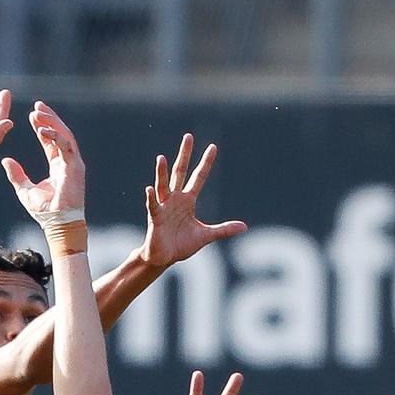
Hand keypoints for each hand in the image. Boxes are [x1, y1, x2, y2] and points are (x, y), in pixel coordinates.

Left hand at [1, 101, 85, 215]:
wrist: (58, 224)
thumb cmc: (45, 211)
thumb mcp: (24, 189)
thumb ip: (16, 174)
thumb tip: (5, 160)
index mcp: (58, 165)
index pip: (50, 141)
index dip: (42, 126)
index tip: (32, 114)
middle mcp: (67, 161)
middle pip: (60, 133)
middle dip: (49, 118)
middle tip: (37, 105)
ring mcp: (73, 163)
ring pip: (65, 135)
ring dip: (52, 122)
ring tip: (38, 113)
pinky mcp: (75, 167)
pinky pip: (66, 146)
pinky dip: (55, 136)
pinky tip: (44, 129)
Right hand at [140, 134, 245, 265]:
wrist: (164, 258)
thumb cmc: (182, 245)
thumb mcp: (206, 235)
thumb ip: (223, 230)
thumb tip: (245, 227)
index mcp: (188, 201)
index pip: (198, 177)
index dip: (205, 163)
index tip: (213, 146)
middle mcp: (175, 199)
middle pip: (180, 172)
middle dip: (184, 155)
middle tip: (188, 137)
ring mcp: (164, 207)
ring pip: (163, 186)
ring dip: (162, 173)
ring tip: (162, 158)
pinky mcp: (155, 218)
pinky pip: (153, 206)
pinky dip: (150, 198)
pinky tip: (149, 188)